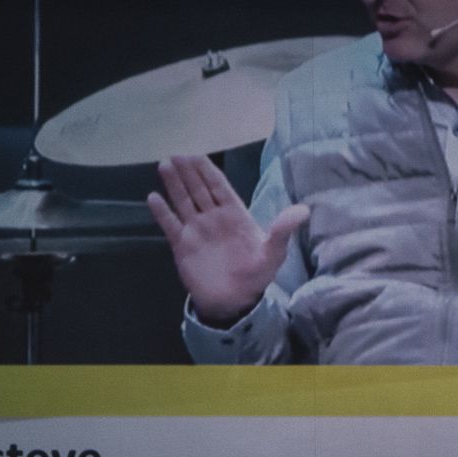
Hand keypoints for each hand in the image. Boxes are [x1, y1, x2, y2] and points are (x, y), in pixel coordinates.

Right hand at [149, 154, 309, 324]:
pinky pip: (170, 224)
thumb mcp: (274, 253)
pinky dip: (162, 212)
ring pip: (183, 201)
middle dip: (188, 172)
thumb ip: (283, 230)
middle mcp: (213, 217)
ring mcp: (196, 230)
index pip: (219, 186)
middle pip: (198, 189)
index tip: (196, 155)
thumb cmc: (256, 275)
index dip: (208, 170)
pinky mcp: (183, 245)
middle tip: (176, 154)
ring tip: (164, 166)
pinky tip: (153, 198)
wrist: (235, 302)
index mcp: (235, 214)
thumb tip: (304, 210)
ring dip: (174, 184)